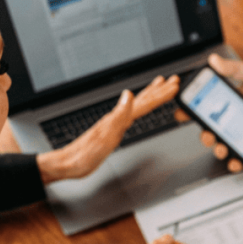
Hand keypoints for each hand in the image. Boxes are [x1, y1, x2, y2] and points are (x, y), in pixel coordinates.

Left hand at [37, 75, 179, 182]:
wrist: (68, 163)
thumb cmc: (85, 154)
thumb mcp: (105, 137)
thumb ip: (119, 115)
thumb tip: (128, 94)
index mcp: (117, 118)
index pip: (143, 103)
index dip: (159, 95)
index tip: (174, 85)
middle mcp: (116, 117)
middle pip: (141, 100)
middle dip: (158, 90)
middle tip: (173, 80)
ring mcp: (114, 123)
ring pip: (136, 105)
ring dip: (150, 95)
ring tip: (159, 86)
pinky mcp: (112, 130)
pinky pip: (130, 114)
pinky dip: (138, 107)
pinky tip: (137, 107)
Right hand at [176, 54, 242, 172]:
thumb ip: (234, 69)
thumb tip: (214, 61)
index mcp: (229, 101)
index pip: (204, 107)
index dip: (189, 111)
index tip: (181, 113)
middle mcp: (234, 118)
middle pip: (211, 130)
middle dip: (205, 136)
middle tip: (208, 135)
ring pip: (224, 145)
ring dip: (219, 150)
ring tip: (222, 149)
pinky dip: (237, 161)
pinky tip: (236, 161)